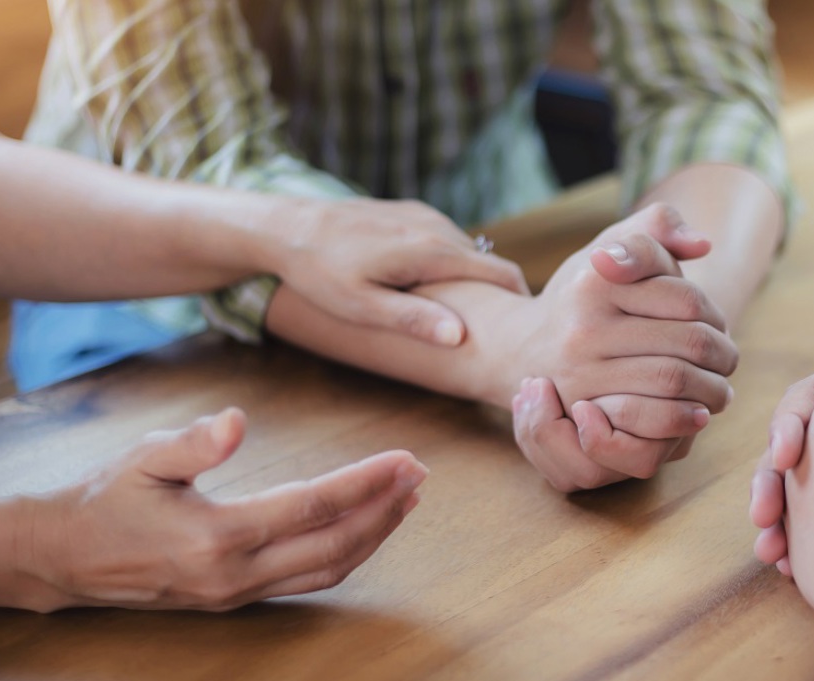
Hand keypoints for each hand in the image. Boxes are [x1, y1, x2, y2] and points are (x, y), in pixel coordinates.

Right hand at [28, 408, 426, 610]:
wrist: (62, 556)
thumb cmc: (104, 498)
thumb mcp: (142, 458)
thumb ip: (193, 443)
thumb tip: (235, 421)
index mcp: (216, 536)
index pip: (312, 507)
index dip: (364, 482)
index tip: (403, 458)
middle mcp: (234, 574)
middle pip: (333, 546)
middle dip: (384, 510)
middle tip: (419, 475)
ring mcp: (237, 593)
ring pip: (326, 570)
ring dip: (374, 535)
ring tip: (407, 500)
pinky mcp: (236, 598)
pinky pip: (306, 581)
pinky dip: (346, 555)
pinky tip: (365, 529)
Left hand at [271, 197, 528, 346]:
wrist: (286, 226)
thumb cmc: (320, 273)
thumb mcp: (363, 306)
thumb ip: (414, 320)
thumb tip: (461, 336)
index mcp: (432, 251)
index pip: (499, 273)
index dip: (519, 300)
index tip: (527, 329)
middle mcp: (436, 226)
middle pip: (486, 263)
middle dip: (495, 294)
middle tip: (496, 331)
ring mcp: (422, 215)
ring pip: (464, 252)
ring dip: (469, 279)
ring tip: (461, 313)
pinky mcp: (408, 211)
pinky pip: (443, 241)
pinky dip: (447, 263)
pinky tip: (427, 286)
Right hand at [508, 204, 737, 490]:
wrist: (527, 350)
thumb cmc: (586, 294)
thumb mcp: (612, 246)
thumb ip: (657, 226)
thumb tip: (702, 244)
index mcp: (596, 279)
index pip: (686, 298)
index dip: (715, 314)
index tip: (718, 326)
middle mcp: (584, 325)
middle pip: (688, 341)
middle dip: (722, 354)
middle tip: (727, 362)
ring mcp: (581, 372)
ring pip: (675, 380)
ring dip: (713, 389)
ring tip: (720, 389)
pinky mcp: (584, 411)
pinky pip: (652, 418)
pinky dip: (685, 418)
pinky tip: (697, 414)